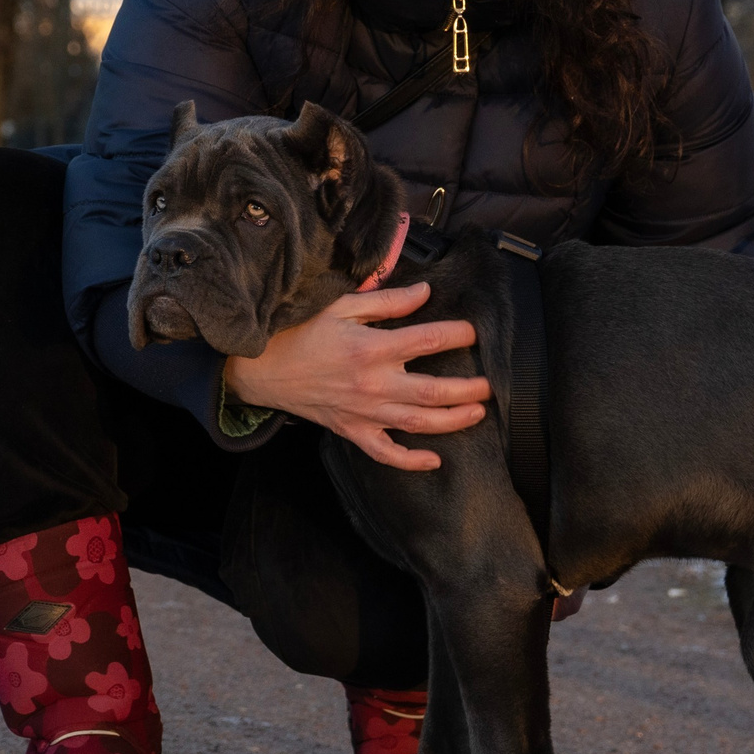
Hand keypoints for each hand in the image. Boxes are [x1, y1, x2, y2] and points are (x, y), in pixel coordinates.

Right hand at [224, 281, 490, 471]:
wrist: (263, 369)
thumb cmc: (301, 333)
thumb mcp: (341, 306)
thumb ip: (386, 301)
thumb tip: (425, 292)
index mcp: (372, 348)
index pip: (427, 341)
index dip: (457, 335)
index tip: (474, 332)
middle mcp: (373, 384)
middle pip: (433, 391)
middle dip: (467, 389)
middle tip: (489, 384)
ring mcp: (365, 413)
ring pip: (419, 423)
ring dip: (453, 421)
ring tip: (478, 413)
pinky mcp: (353, 431)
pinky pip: (386, 453)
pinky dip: (411, 461)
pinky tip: (435, 459)